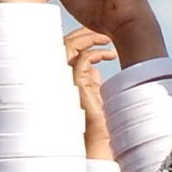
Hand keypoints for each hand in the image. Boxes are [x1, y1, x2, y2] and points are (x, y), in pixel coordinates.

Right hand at [65, 27, 114, 160]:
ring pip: (70, 47)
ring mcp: (67, 79)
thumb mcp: (95, 94)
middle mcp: (63, 75)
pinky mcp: (76, 85)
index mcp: (66, 75)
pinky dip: (95, 54)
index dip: (82, 39)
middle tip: (104, 34)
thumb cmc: (99, 120)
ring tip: (107, 40)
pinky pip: (82, 61)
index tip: (103, 40)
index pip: (68, 49)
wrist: (99, 137)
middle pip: (67, 44)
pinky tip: (109, 55)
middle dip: (84, 34)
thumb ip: (91, 80)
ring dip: (89, 39)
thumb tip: (95, 69)